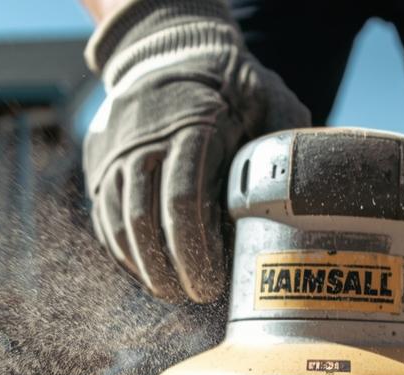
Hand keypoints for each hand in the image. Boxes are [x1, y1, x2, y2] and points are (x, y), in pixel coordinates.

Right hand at [83, 0, 308, 301]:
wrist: (168, 49)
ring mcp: (114, 153)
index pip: (183, 199)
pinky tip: (148, 272)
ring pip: (117, 223)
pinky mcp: (99, 165)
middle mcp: (142, 140)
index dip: (195, 249)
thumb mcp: (268, 100)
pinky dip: (124, 252)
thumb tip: (304, 202)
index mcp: (188, 125)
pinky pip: (104, 218)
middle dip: (168, 268)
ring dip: (144, 267)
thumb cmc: (230, 83)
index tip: (212, 283)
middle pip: (143, 218)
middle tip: (194, 295)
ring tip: (172, 291)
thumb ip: (282, 147)